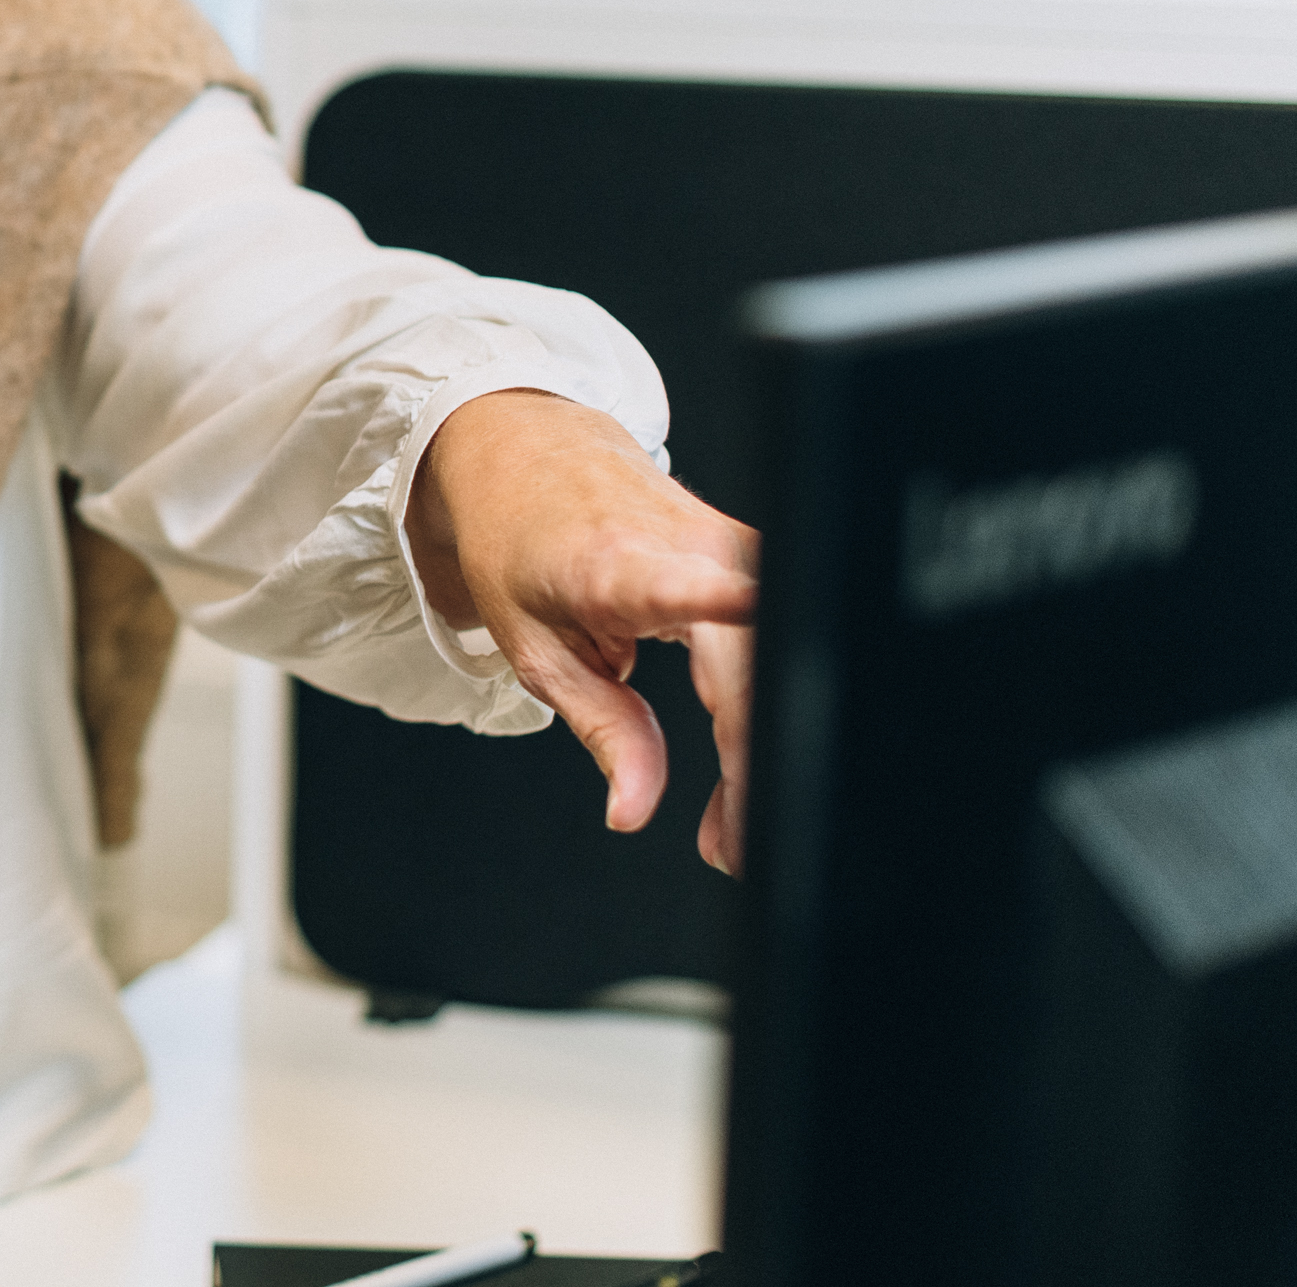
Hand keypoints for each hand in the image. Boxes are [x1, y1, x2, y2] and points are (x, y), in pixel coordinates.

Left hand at [408, 389, 759, 873]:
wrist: (530, 452)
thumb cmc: (518, 539)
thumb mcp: (535, 646)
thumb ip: (602, 728)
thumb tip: (634, 809)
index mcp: (619, 563)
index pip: (688, 584)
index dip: (721, 604)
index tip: (749, 615)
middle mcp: (692, 547)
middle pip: (753, 665)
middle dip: (750, 769)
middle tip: (726, 844)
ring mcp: (734, 546)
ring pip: (778, 662)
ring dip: (761, 752)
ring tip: (727, 823)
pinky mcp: (755, 555)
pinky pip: (776, 646)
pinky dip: (761, 716)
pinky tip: (739, 763)